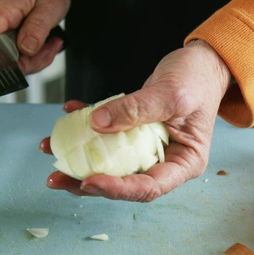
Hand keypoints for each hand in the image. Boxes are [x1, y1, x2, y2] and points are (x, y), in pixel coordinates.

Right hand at [0, 0, 69, 73]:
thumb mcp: (49, 7)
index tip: (32, 57)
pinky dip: (31, 55)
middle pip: (1, 59)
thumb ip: (37, 28)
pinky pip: (13, 56)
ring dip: (34, 58)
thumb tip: (27, 49)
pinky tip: (43, 45)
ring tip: (50, 44)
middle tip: (50, 47)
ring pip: (9, 61)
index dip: (8, 62)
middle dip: (30, 60)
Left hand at [40, 40, 233, 201]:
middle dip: (86, 182)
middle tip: (56, 178)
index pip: (148, 187)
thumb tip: (96, 124)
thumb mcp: (171, 94)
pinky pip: (108, 137)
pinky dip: (86, 129)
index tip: (88, 181)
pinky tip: (70, 115)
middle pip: (124, 182)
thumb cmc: (199, 81)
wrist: (203, 65)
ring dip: (78, 159)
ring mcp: (148, 150)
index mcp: (183, 164)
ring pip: (110, 163)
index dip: (117, 189)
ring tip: (50, 149)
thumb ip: (137, 110)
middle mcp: (165, 162)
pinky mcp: (134, 134)